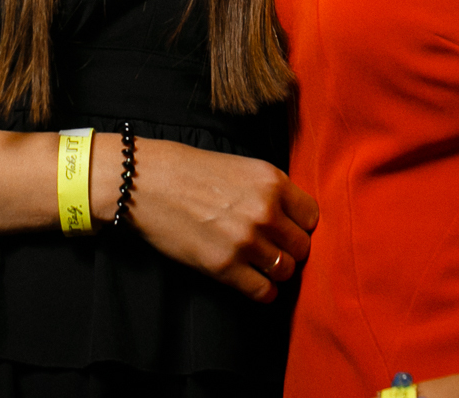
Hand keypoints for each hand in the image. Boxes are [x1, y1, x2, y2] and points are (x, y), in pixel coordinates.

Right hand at [96, 135, 318, 302]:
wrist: (146, 182)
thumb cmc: (190, 171)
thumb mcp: (241, 167)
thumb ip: (270, 191)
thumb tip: (292, 219)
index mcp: (271, 181)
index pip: (312, 216)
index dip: (300, 224)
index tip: (287, 228)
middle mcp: (265, 211)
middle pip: (302, 246)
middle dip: (289, 249)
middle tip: (272, 247)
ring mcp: (245, 240)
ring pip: (286, 270)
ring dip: (275, 270)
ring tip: (259, 264)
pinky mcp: (224, 266)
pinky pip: (263, 291)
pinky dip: (263, 291)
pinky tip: (252, 281)